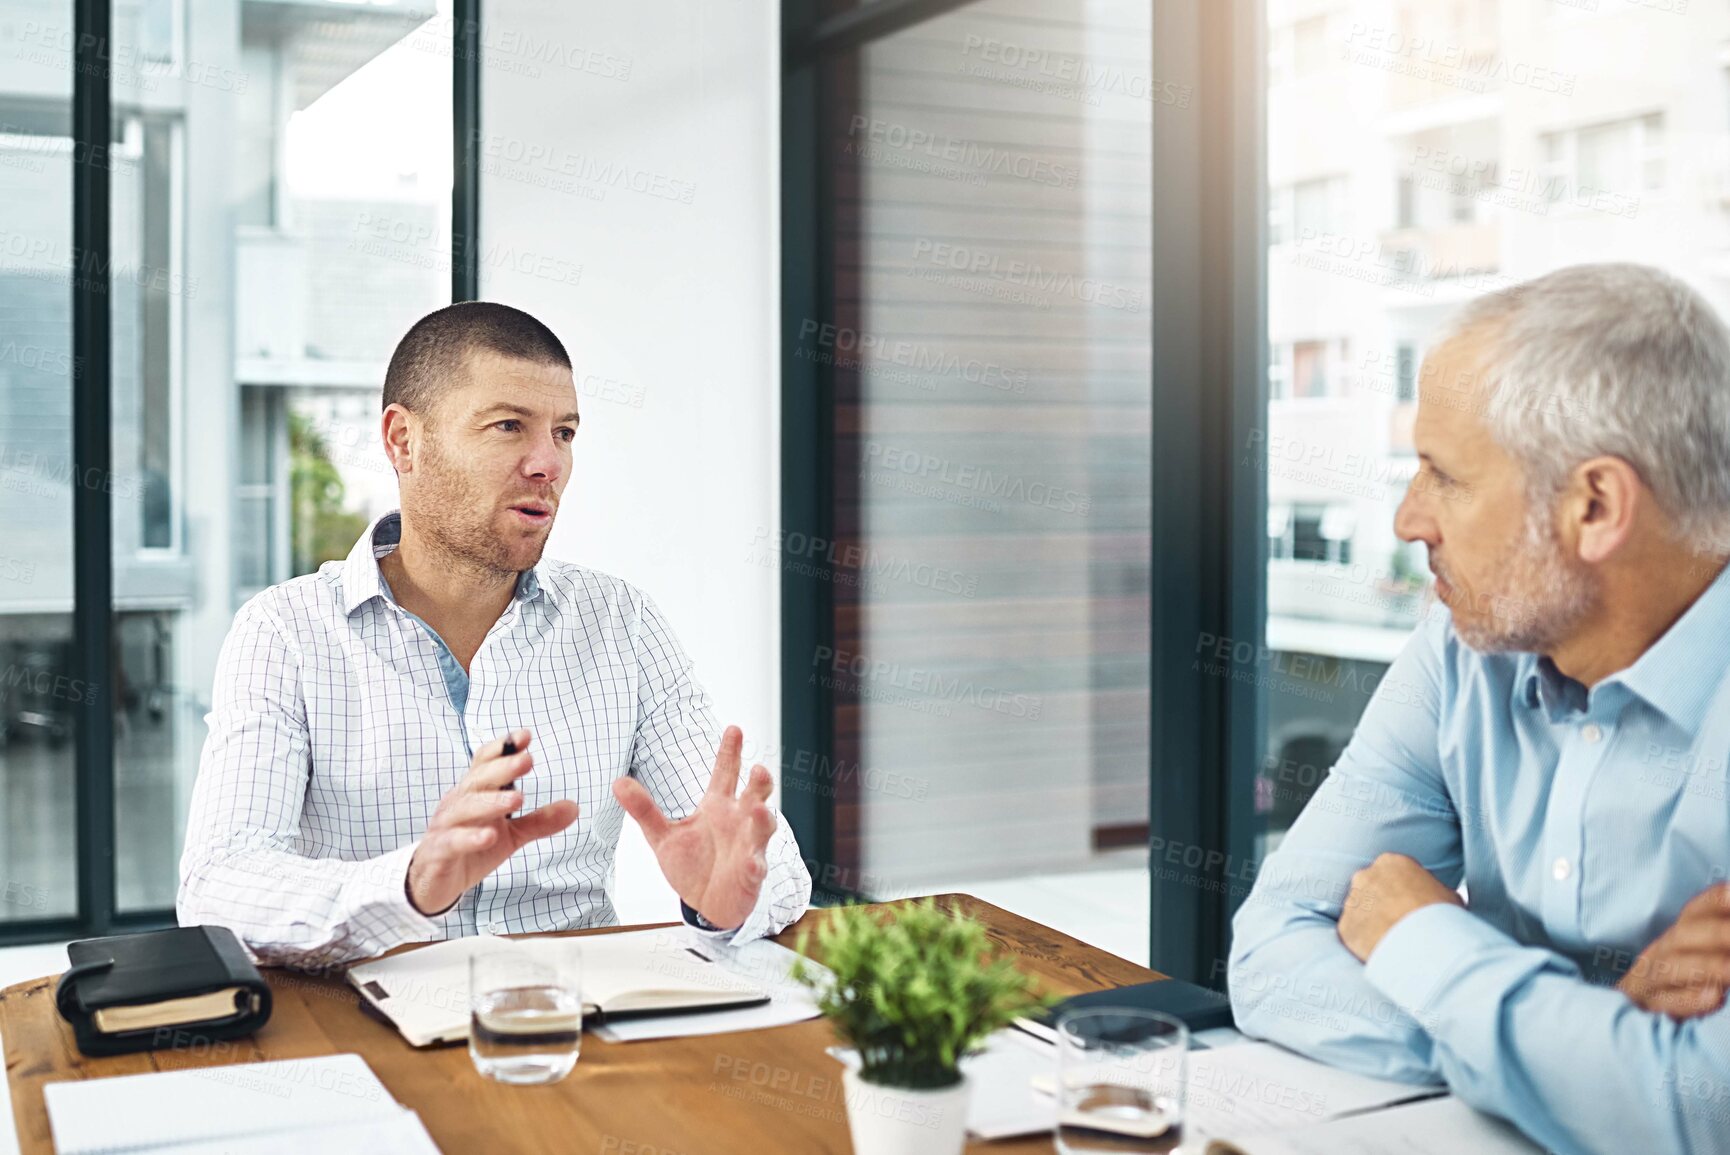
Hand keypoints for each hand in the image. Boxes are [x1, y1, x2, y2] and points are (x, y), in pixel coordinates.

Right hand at [406, 730, 580, 915]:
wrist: (433, 881)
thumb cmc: (471, 847)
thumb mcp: (511, 835)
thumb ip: (539, 821)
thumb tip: (574, 807)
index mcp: (475, 793)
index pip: (485, 763)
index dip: (503, 748)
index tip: (525, 735)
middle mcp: (459, 804)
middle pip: (478, 780)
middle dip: (502, 768)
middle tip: (527, 760)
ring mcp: (446, 827)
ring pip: (465, 808)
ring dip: (490, 802)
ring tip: (517, 799)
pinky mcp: (439, 852)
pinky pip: (453, 841)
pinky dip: (470, 838)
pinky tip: (489, 837)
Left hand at [612, 725, 775, 929]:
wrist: (706, 904)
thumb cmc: (692, 865)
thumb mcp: (662, 837)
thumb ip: (643, 810)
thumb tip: (617, 782)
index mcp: (717, 807)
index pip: (726, 773)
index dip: (730, 752)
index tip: (734, 729)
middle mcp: (738, 821)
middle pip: (754, 794)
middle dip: (759, 781)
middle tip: (758, 769)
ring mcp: (748, 846)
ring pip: (762, 827)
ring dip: (763, 818)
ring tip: (759, 810)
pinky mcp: (751, 874)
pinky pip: (756, 867)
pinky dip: (755, 863)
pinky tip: (752, 862)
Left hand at [1338, 852, 1462, 962]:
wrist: (1423, 944)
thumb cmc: (1442, 917)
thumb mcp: (1449, 896)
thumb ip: (1435, 891)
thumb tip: (1438, 897)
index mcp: (1392, 862)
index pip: (1393, 872)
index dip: (1403, 889)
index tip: (1411, 903)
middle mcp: (1366, 876)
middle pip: (1371, 888)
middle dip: (1381, 902)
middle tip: (1399, 922)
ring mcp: (1353, 901)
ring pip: (1360, 910)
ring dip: (1371, 922)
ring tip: (1392, 939)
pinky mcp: (1345, 926)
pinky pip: (1353, 932)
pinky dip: (1364, 941)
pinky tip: (1381, 950)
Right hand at [1619, 883, 1729, 1018]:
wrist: (1636, 1006)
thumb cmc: (1681, 977)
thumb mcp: (1698, 949)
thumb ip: (1717, 934)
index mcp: (1680, 933)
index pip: (1698, 909)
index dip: (1718, 901)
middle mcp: (1662, 951)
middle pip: (1684, 935)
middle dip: (1719, 933)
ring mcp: (1651, 980)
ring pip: (1673, 967)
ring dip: (1710, 966)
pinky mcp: (1649, 1009)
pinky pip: (1667, 1004)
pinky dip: (1691, 1001)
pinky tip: (1715, 997)